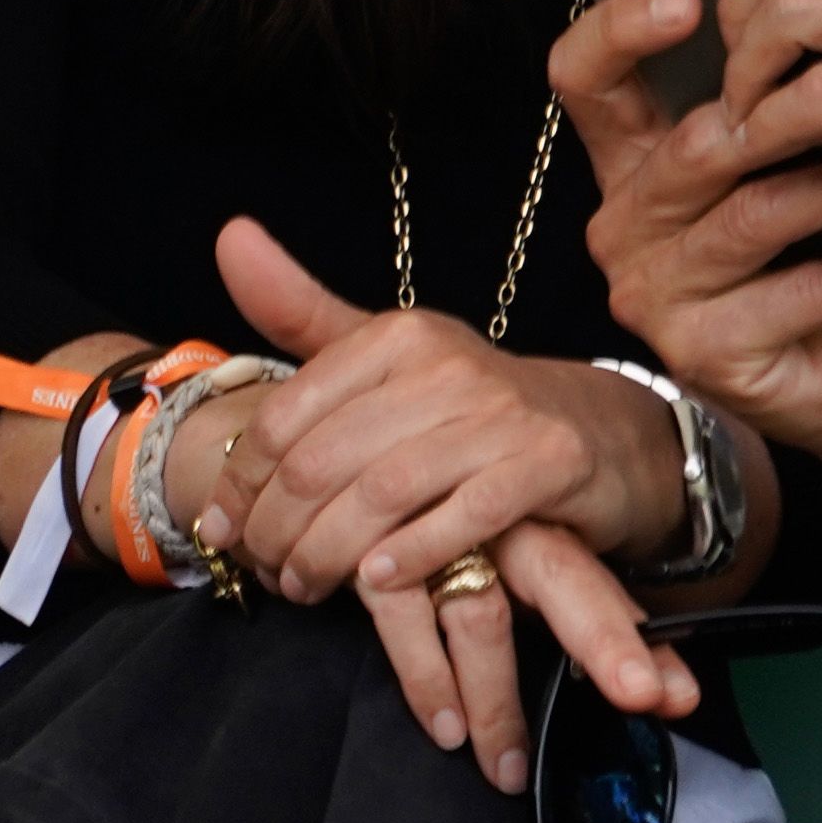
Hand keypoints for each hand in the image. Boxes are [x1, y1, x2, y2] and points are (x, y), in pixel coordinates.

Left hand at [190, 219, 698, 786]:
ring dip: (330, 555)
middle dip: (279, 529)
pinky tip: (377, 582)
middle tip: (264, 570)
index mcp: (398, 335)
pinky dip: (412, 555)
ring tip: (306, 586)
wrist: (598, 435)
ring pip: (384, 494)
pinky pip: (463, 518)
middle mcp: (448, 365)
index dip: (242, 481)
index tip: (223, 528)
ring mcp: (503, 414)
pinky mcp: (548, 464)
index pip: (289, 414)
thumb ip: (302, 309)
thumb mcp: (385, 355)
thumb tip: (229, 236)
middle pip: (326, 461)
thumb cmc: (469, 408)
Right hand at [361, 518, 695, 798]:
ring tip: (506, 768)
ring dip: (496, 703)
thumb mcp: (494, 560)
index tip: (675, 694)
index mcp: (538, 526)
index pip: (596, 580)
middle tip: (644, 696)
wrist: (351, 464)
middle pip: (565, 579)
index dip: (631, 635)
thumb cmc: (428, 525)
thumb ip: (550, 612)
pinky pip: (402, 615)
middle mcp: (499, 524)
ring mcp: (438, 529)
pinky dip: (424, 678)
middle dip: (608, 637)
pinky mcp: (374, 546)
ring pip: (483, 617)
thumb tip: (633, 691)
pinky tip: (442, 726)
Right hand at [554, 0, 821, 472]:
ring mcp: (657, 294)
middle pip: (695, 143)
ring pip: (758, 210)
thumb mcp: (802, 151)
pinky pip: (801, 290)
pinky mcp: (704, 352)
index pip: (586, 76)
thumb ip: (780, 82)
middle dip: (800, 108)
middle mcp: (627, 223)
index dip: (621, 28)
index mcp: (636, 158)